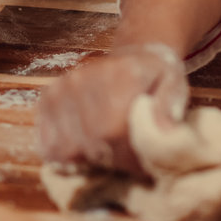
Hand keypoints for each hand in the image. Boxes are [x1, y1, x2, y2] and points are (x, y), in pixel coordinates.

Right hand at [37, 43, 188, 175]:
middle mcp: (84, 82)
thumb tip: (163, 132)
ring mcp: (62, 90)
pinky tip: (84, 150)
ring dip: (88, 161)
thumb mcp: (172, 84)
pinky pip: (48, 145)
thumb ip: (168, 108)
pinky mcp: (47, 99)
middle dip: (112, 162)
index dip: (131, 161)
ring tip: (108, 152)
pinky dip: (65, 156)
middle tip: (127, 159)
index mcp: (119, 79)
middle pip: (92, 146)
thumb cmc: (154, 76)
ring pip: (68, 150)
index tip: (143, 167)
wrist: (132, 53)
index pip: (117, 136)